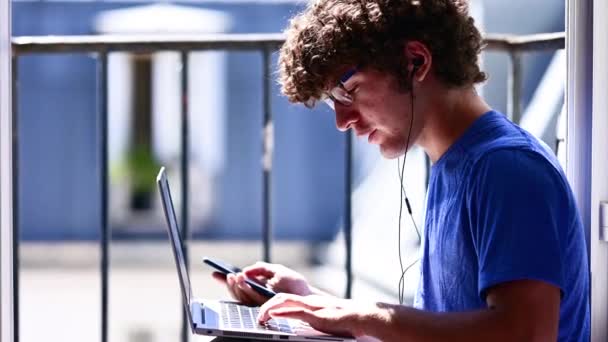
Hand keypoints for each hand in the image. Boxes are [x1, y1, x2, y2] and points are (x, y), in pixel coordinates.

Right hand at [212, 262, 313, 305]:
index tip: (214, 273)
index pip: (238, 285)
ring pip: (242, 296)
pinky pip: (251, 299)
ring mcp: (260, 302)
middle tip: (229, 274)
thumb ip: (262, 268)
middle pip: (237, 292)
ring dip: (236, 286)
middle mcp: (256, 296)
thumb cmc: (294, 284)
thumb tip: (247, 269)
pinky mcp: (265, 306)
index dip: (225, 280)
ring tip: (234, 275)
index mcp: (258, 288)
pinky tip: (243, 280)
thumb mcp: (277, 270)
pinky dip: (245, 289)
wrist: (307, 296)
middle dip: (230, 284)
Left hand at [257, 293, 378, 337]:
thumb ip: (309, 319)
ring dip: (269, 308)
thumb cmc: (344, 320)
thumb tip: (297, 325)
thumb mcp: (322, 319)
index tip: (261, 312)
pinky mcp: (317, 315)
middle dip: (265, 304)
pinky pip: (296, 311)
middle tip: (257, 316)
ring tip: (260, 316)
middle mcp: (307, 301)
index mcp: (308, 303)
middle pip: (280, 297)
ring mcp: (311, 307)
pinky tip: (273, 315)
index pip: (285, 298)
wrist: (359, 316)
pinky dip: (283, 312)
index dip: (271, 303)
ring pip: (285, 301)